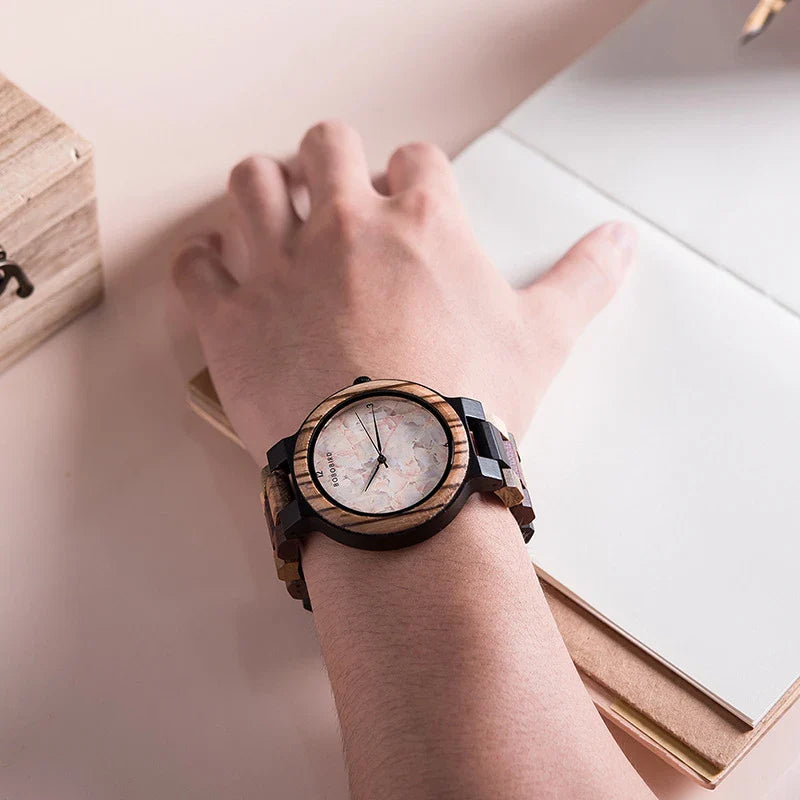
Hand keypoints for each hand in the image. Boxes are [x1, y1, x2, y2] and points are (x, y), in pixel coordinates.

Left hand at [173, 121, 635, 463]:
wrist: (400, 474)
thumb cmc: (469, 406)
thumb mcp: (543, 339)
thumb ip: (585, 279)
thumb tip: (623, 240)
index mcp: (422, 221)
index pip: (415, 159)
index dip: (411, 179)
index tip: (408, 207)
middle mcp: (344, 226)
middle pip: (325, 147)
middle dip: (332, 165)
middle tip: (337, 203)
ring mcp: (278, 268)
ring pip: (252, 184)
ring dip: (264, 194)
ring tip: (279, 226)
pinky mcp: (229, 319)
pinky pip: (197, 265)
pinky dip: (206, 263)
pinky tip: (224, 276)